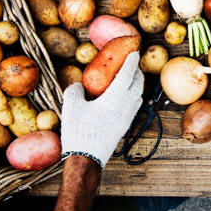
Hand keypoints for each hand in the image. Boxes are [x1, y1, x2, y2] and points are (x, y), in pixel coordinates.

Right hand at [59, 53, 143, 168]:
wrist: (87, 158)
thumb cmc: (79, 131)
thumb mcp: (71, 107)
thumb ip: (74, 91)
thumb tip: (79, 85)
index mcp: (115, 97)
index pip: (127, 74)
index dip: (131, 61)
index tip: (134, 52)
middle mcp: (126, 105)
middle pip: (138, 83)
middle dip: (136, 71)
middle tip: (130, 64)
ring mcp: (128, 116)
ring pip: (139, 94)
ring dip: (137, 84)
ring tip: (128, 79)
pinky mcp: (126, 125)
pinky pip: (135, 105)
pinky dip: (133, 95)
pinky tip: (124, 97)